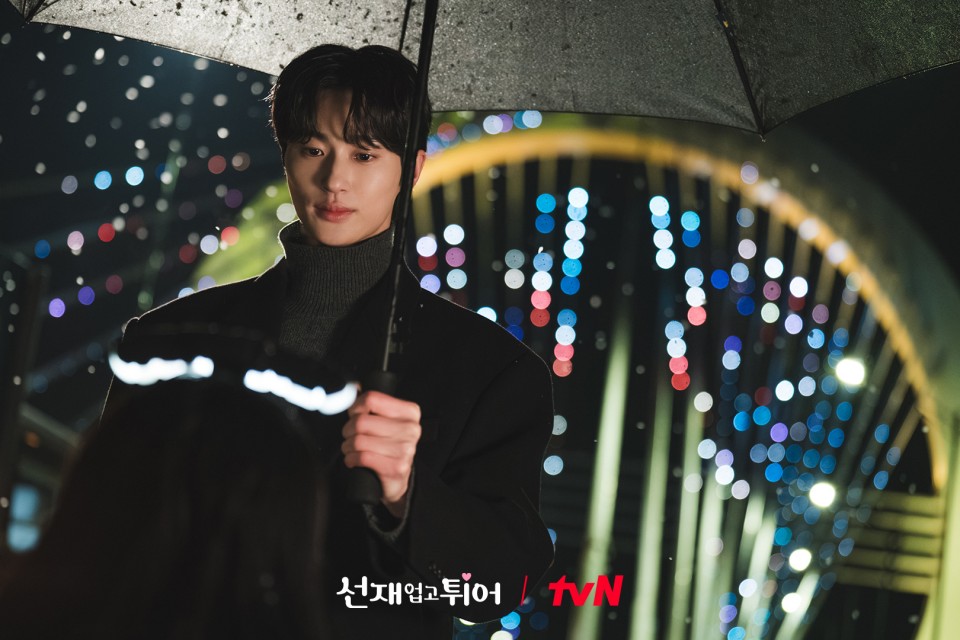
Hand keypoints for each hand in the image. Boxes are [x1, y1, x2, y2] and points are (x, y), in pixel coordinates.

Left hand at [341, 390, 421, 516]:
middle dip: (348, 429)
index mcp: (410, 412)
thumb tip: (353, 388)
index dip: (355, 407)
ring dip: (348, 446)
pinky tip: (354, 459)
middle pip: (362, 421)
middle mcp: (410, 429)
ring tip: (351, 449)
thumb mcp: (388, 422)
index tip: (354, 414)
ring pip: (359, 440)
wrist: (398, 478)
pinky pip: (362, 457)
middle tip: (350, 435)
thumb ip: (374, 405)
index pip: (372, 398)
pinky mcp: (396, 467)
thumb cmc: (389, 447)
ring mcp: (405, 449)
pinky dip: (351, 459)